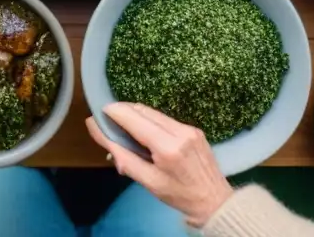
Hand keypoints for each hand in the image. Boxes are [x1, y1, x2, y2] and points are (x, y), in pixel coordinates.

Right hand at [86, 103, 232, 227]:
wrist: (214, 201)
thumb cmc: (178, 195)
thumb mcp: (147, 181)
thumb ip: (122, 157)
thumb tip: (99, 133)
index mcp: (167, 147)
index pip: (135, 120)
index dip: (115, 112)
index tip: (99, 112)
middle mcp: (179, 131)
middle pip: (144, 111)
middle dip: (123, 111)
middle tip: (108, 120)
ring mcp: (189, 128)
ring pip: (154, 113)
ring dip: (136, 115)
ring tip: (123, 127)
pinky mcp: (194, 129)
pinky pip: (165, 119)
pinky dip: (150, 121)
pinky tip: (144, 132)